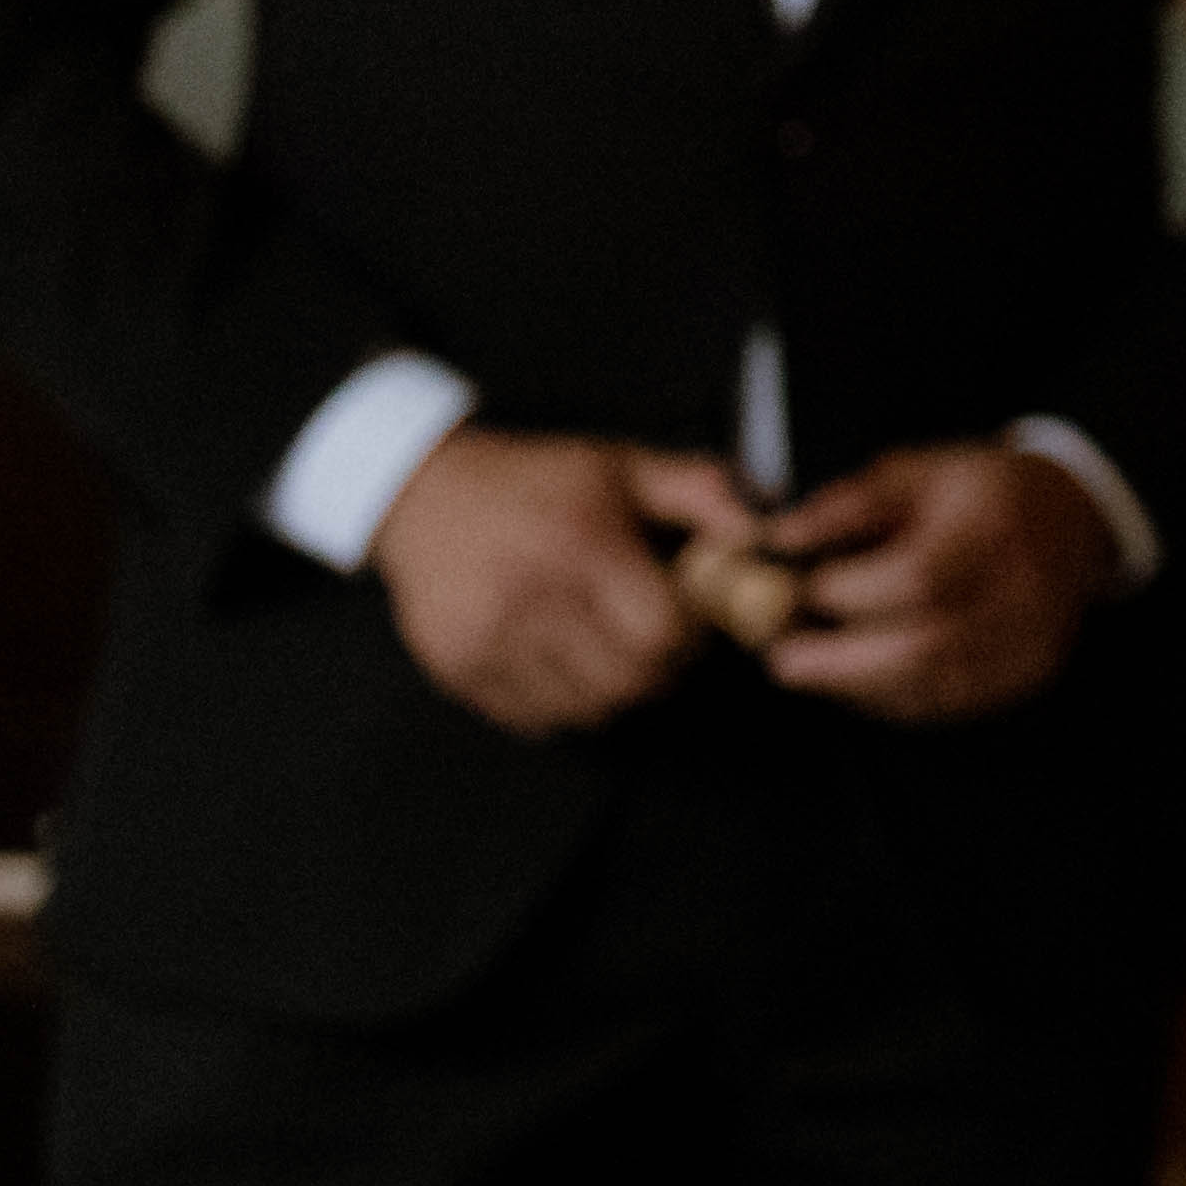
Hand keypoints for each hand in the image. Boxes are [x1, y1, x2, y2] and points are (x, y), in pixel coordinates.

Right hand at [372, 428, 742, 737]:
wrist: (423, 495)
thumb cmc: (536, 481)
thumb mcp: (626, 466)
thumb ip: (703, 492)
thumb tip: (762, 531)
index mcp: (580, 545)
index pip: (663, 634)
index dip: (694, 637)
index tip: (695, 619)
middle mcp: (529, 600)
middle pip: (630, 682)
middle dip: (662, 669)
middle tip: (661, 640)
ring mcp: (488, 643)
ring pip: (588, 709)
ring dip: (616, 690)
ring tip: (611, 646)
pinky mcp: (459, 671)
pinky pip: (538, 719)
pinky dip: (566, 701)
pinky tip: (565, 658)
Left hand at [755, 443, 1121, 722]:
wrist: (1072, 517)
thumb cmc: (980, 492)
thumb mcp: (914, 473)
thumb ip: (845, 506)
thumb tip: (777, 541)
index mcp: (995, 527)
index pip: (918, 577)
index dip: (849, 592)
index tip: (797, 591)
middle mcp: (1023, 591)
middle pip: (924, 648)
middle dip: (839, 660)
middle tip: (783, 657)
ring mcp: (1031, 640)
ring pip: (931, 685)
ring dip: (858, 684)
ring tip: (814, 667)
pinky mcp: (1027, 674)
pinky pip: (948, 702)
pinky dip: (892, 697)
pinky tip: (862, 678)